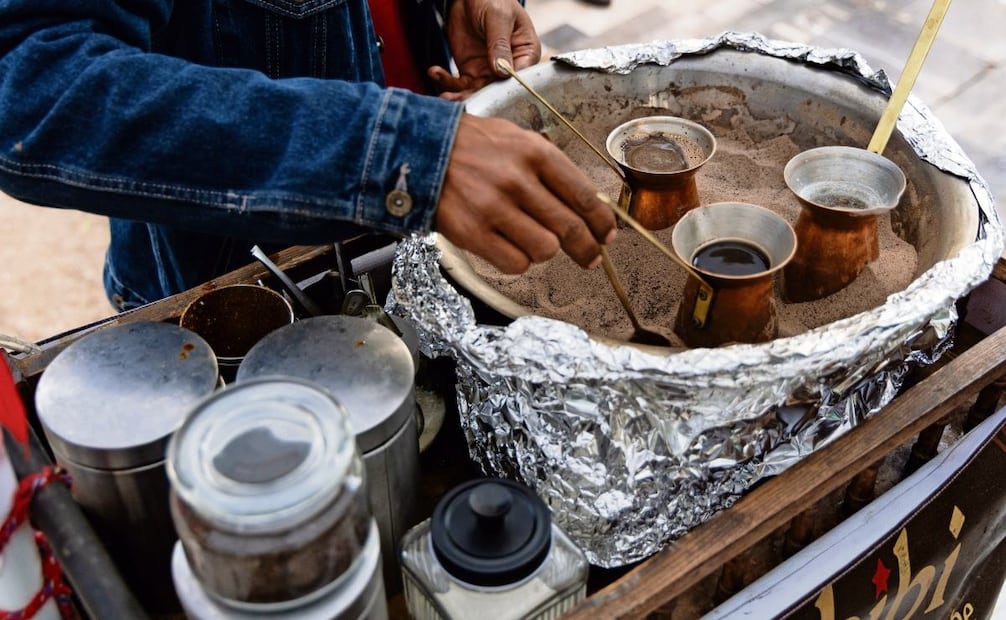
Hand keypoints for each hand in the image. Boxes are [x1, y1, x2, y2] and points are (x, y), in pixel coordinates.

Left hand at [428, 0, 540, 100]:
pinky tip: (434, 72)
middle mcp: (509, 68)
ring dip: (459, 95)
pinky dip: (446, 81)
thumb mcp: (498, 17)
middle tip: (459, 100)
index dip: (506, 90)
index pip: (520, 78)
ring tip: (445, 96)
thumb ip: (500, 43)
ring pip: (477, 92)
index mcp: (525, 54)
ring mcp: (489, 72)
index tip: (489, 95)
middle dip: (478, 98)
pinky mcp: (471, 71)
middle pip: (496, 91)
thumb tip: (502, 72)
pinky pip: (460, 83)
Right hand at [435, 114, 616, 272]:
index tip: (607, 234)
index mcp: (534, 152)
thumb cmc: (472, 146)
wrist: (418, 150)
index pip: (582, 194)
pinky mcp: (473, 233)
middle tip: (590, 257)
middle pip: (570, 227)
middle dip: (587, 248)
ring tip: (536, 241)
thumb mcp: (516, 139)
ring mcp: (493, 208)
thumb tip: (586, 205)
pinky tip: (512, 248)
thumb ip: (549, 168)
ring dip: (546, 251)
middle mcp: (517, 180)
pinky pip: (515, 263)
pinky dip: (520, 261)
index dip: (601, 221)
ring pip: (545, 249)